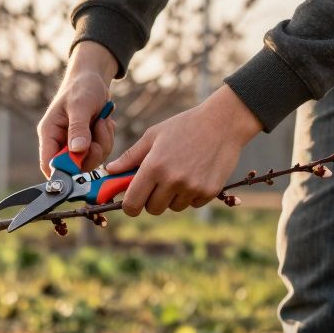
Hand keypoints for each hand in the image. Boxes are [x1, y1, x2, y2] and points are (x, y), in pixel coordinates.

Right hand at [37, 41, 117, 175]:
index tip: (81, 164)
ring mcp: (75, 144)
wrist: (94, 79)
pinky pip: (100, 153)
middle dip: (92, 153)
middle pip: (74, 167)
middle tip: (98, 130)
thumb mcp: (80, 105)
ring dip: (102, 143)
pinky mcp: (88, 144)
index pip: (48, 164)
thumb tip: (77, 151)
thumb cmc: (82, 87)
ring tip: (102, 122)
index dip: (62, 172)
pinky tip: (103, 123)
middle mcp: (60, 142)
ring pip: (91, 161)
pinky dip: (106, 139)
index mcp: (50, 133)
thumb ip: (78, 128)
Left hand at [106, 87, 262, 215]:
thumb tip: (110, 171)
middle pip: (153, 209)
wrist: (223, 123)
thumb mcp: (154, 135)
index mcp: (153, 167)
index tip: (132, 202)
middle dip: (152, 199)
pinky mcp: (210, 192)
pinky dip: (192, 195)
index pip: (132, 203)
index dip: (130, 206)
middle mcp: (172, 180)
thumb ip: (131, 157)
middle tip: (159, 182)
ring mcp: (192, 188)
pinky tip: (197, 174)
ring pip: (173, 207)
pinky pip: (193, 204)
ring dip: (173, 197)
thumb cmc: (184, 126)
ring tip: (181, 173)